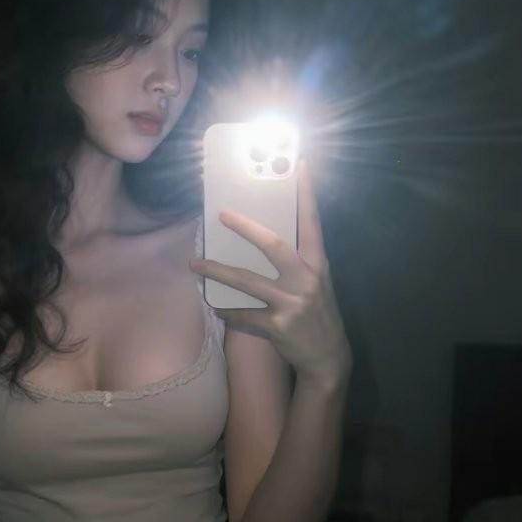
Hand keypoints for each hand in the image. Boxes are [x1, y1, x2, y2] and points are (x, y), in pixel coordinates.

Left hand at [190, 157, 352, 386]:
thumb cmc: (317, 313)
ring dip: (217, 271)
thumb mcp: (315, 283)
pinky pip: (243, 315)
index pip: (311, 221)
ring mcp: (292, 304)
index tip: (298, 164)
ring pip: (247, 282)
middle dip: (246, 227)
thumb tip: (262, 236)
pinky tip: (214, 305)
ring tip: (194, 264)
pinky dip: (226, 310)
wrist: (328, 357)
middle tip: (221, 213)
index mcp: (317, 264)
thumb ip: (296, 261)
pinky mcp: (277, 327)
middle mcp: (306, 280)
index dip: (305, 193)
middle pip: (273, 245)